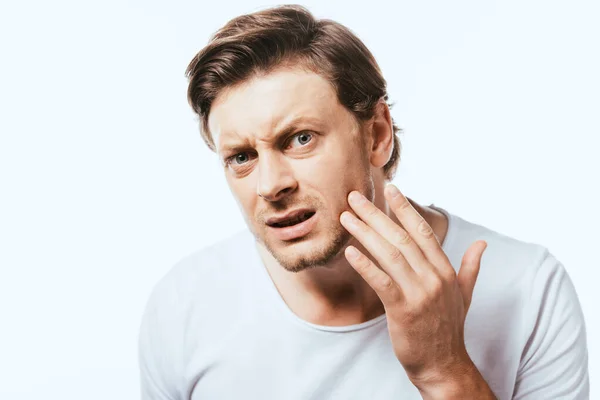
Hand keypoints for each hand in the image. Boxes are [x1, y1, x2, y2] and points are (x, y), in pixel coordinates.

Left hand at [339, 184, 486, 387]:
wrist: (444, 365)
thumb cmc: (448, 328)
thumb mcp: (464, 295)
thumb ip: (471, 267)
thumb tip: (482, 243)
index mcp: (445, 270)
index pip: (423, 231)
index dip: (404, 208)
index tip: (389, 189)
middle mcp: (434, 277)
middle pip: (402, 237)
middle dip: (376, 214)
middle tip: (355, 197)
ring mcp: (420, 293)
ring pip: (390, 254)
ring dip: (365, 233)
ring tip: (346, 218)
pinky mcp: (404, 310)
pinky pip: (382, 282)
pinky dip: (365, 265)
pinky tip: (350, 252)